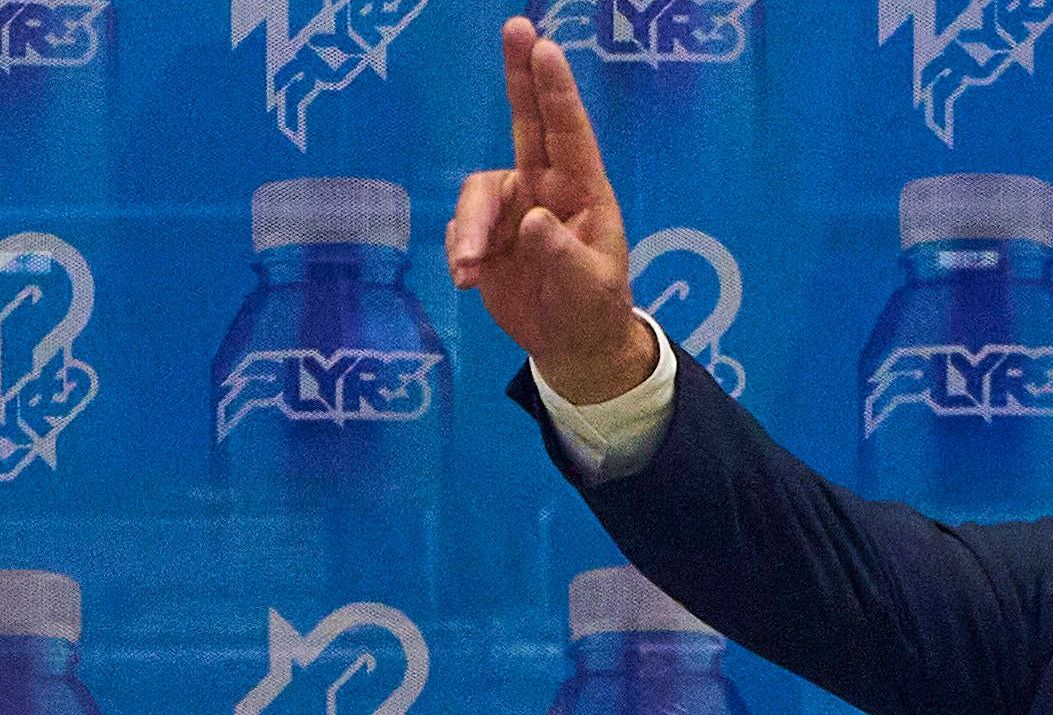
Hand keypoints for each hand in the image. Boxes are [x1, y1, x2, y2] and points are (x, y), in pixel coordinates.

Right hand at [446, 20, 659, 403]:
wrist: (569, 344)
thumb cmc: (591, 308)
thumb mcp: (587, 288)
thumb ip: (563, 255)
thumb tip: (533, 219)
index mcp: (583, 192)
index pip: (569, 132)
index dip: (555, 90)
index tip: (545, 48)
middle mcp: (545, 187)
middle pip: (528, 122)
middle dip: (520, 76)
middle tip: (516, 26)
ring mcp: (514, 207)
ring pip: (477, 191)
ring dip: (469, 227)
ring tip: (471, 268)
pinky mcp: (487, 233)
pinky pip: (462, 227)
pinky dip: (460, 250)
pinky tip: (470, 280)